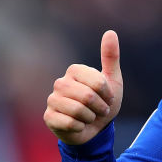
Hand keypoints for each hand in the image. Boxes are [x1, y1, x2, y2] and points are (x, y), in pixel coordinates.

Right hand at [44, 30, 124, 144]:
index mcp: (74, 71)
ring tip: (90, 117)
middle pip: (87, 96)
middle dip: (99, 107)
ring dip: (90, 117)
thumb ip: (111, 57)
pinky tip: (79, 125)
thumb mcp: (113, 81)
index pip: (97, 82)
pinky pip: (69, 123)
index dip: (107, 94)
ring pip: (77, 110)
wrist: (94, 129)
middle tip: (100, 110)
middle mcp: (60, 83)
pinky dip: (80, 127)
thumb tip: (110, 32)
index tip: (108, 98)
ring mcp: (52, 100)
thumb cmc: (103, 103)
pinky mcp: (48, 117)